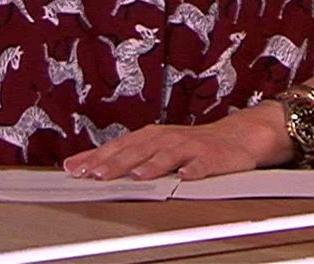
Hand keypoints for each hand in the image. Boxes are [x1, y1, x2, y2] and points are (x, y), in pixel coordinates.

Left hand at [64, 104, 291, 180]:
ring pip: (168, 155)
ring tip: (138, 176)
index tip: (75, 169)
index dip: (96, 157)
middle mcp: (168, 139)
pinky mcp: (214, 157)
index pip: (118, 146)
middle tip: (98, 175)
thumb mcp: (154, 146)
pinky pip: (204, 164)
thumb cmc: (189, 144)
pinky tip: (186, 177)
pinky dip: (194, 170)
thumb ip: (122, 156)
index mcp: (151, 137)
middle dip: (118, 162)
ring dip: (152, 165)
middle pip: (139, 150)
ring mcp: (191, 147)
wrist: (238, 135)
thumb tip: (81, 165)